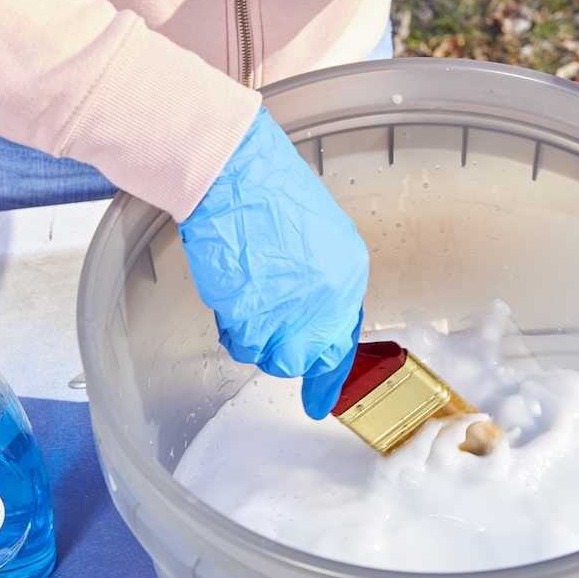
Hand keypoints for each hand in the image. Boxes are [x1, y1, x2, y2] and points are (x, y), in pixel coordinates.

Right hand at [179, 107, 368, 414]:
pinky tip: (230, 291)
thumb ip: (319, 280)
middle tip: (259, 322)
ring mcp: (295, 312)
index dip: (330, 375)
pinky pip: (243, 344)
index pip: (344, 339)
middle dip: (280, 347)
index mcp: (349, 274)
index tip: (322, 403)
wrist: (235, 174)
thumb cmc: (265, 192)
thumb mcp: (315, 235)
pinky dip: (230, 325)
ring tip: (242, 289)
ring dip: (252, 333)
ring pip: (271, 356)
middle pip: (306, 357)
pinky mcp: (258, 318)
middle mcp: (330, 300)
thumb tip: (308, 314)